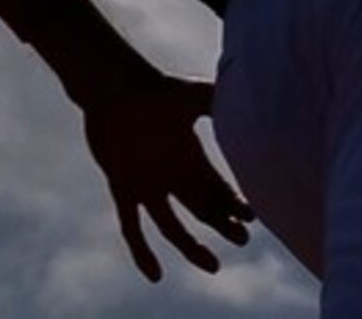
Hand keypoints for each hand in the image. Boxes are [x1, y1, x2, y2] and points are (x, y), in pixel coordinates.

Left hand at [77, 71, 251, 281]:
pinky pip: (131, 225)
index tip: (251, 217)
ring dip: (192, 246)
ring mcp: (147, 184)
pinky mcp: (123, 187)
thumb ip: (218, 102)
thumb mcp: (190, 97)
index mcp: (191, 157)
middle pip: (202, 209)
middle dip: (224, 225)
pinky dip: (141, 250)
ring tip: (213, 267)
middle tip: (242, 239)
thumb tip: (249, 100)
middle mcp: (171, 174)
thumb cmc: (151, 88)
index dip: (235, 205)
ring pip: (172, 225)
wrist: (111, 86)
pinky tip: (154, 275)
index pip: (219, 189)